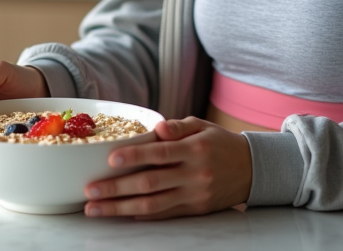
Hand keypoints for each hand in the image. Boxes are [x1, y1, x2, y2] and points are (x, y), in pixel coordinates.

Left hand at [82, 117, 252, 219]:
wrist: (252, 170)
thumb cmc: (220, 143)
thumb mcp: (202, 126)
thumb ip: (177, 126)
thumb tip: (156, 127)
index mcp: (195, 149)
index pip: (160, 153)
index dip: (135, 156)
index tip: (110, 159)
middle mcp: (194, 175)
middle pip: (150, 184)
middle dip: (116, 189)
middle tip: (90, 191)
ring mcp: (194, 196)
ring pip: (153, 205)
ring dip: (120, 209)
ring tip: (96, 209)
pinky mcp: (194, 211)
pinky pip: (164, 215)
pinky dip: (141, 216)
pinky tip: (121, 215)